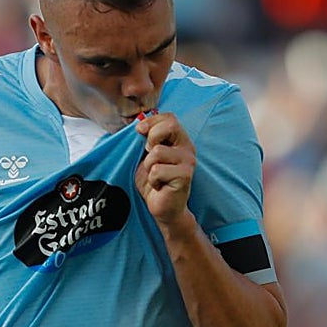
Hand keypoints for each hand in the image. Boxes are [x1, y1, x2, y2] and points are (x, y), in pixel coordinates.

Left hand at [134, 112, 196, 227]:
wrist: (164, 209)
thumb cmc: (155, 182)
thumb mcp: (146, 157)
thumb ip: (145, 140)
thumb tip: (138, 124)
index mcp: (179, 141)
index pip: (169, 117)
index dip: (151, 121)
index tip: (139, 132)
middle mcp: (187, 148)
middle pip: (169, 126)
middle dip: (150, 139)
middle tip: (148, 156)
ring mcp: (188, 162)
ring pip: (157, 152)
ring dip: (148, 167)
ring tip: (155, 177)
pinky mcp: (185, 176)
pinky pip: (157, 170)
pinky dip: (152, 180)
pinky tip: (159, 186)